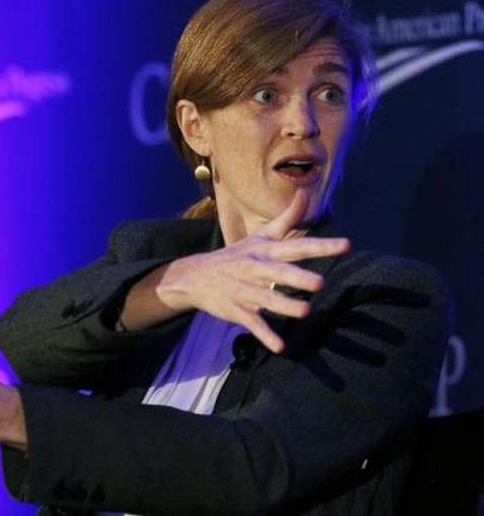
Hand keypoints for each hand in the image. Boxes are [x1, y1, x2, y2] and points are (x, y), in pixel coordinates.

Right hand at [131, 189, 349, 352]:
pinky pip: (252, 323)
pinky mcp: (236, 309)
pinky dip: (265, 335)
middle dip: (297, 278)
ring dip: (285, 305)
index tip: (345, 245)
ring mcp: (244, 290)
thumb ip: (286, 218)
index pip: (296, 246)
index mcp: (265, 251)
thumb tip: (304, 193)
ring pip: (266, 299)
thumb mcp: (260, 236)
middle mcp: (255, 268)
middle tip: (319, 283)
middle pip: (279, 273)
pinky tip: (280, 346)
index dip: (320, 246)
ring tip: (304, 310)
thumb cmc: (236, 255)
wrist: (194, 276)